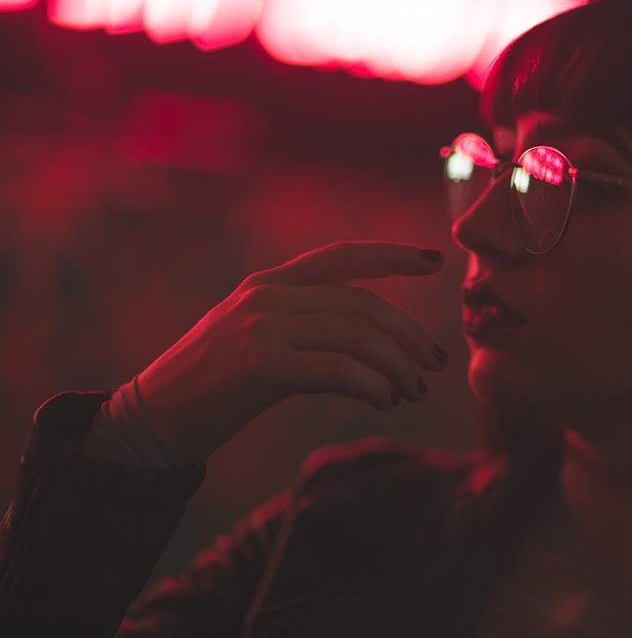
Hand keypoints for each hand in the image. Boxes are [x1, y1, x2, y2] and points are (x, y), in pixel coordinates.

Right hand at [135, 241, 448, 463]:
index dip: (391, 255)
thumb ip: (303, 324)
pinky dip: (372, 385)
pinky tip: (384, 400)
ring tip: (413, 390)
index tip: (434, 260)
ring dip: (398, 366)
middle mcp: (268, 296)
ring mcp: (263, 327)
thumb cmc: (212, 383)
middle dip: (409, 334)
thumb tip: (369, 340)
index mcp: (269, 283)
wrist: (154, 418)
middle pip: (363, 305)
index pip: (341, 257)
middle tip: (435, 362)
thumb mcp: (255, 336)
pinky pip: (339, 370)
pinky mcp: (262, 365)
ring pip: (358, 337)